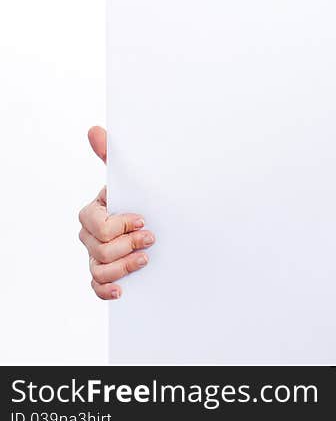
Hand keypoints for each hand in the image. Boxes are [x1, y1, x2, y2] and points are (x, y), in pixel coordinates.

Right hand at [78, 126, 152, 300]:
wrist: (160, 217)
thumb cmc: (140, 194)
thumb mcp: (130, 175)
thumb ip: (111, 155)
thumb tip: (94, 130)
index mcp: (94, 211)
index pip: (95, 223)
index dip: (118, 224)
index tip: (142, 220)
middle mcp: (91, 235)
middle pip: (98, 248)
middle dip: (126, 245)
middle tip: (151, 239)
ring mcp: (97, 255)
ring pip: (99, 269)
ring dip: (123, 267)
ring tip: (145, 259)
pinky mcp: (106, 274)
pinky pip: (97, 287)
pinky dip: (107, 290)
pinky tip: (123, 290)